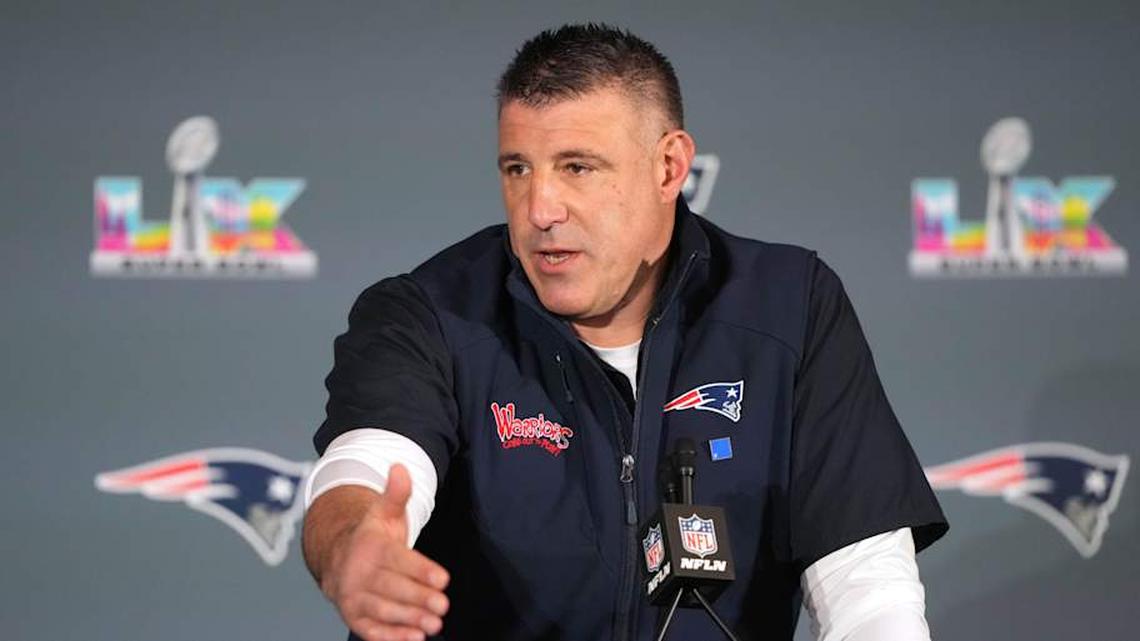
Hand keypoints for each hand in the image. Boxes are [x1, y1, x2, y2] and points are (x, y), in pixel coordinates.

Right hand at [317, 465, 450, 640]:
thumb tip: (401, 467)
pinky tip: (413, 639)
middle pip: (392, 589)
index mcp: (368, 547)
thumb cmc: (370, 537)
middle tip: (442, 606)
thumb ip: (396, 494)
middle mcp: (358, 574)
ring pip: (383, 610)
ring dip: (408, 620)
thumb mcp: (383, 513)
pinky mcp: (353, 618)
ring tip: (433, 625)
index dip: (421, 570)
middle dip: (418, 599)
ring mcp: (353, 598)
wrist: (336, 558)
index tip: (443, 579)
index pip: (398, 560)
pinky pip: (372, 630)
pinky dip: (392, 637)